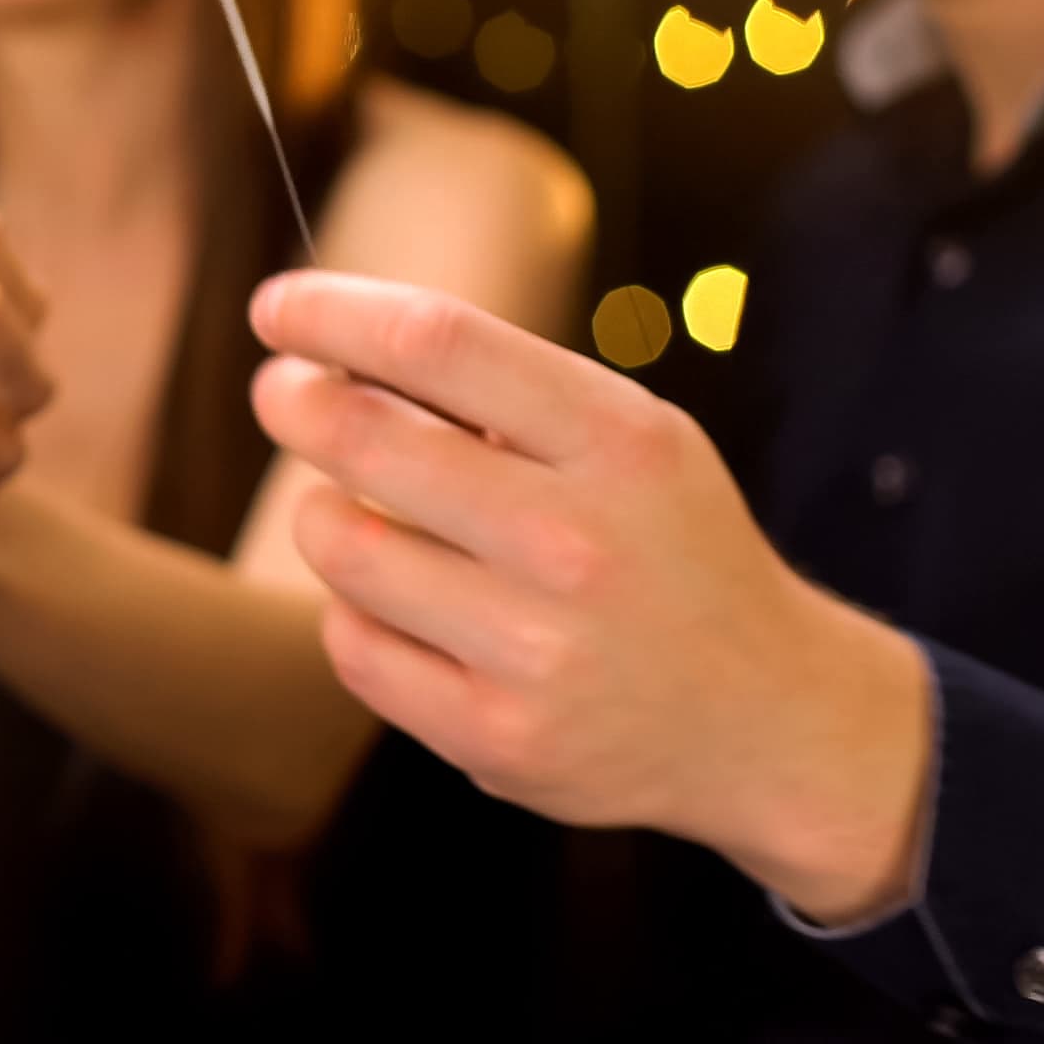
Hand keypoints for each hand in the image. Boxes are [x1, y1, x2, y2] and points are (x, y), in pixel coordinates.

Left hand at [245, 271, 933, 922]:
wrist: (766, 718)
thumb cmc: (668, 550)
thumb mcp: (633, 442)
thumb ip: (507, 392)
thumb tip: (336, 343)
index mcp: (618, 443)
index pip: (437, 342)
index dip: (331, 313)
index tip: (277, 308)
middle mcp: (576, 542)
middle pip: (366, 438)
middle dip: (295, 401)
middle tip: (280, 392)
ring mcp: (535, 648)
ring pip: (341, 547)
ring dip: (322, 515)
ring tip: (354, 510)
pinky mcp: (496, 735)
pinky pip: (353, 645)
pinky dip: (353, 612)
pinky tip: (396, 603)